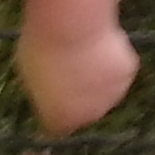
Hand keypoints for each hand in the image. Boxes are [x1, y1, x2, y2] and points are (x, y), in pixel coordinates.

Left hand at [18, 15, 138, 135]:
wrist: (70, 30)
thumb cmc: (42, 49)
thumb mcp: (28, 73)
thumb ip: (41, 90)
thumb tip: (44, 90)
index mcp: (62, 119)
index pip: (58, 125)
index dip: (54, 108)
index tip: (50, 94)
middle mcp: (91, 114)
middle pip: (85, 108)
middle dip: (78, 94)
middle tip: (66, 68)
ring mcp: (112, 95)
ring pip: (104, 88)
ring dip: (95, 75)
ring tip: (80, 50)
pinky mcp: (126, 74)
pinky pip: (117, 67)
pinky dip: (110, 57)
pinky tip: (96, 41)